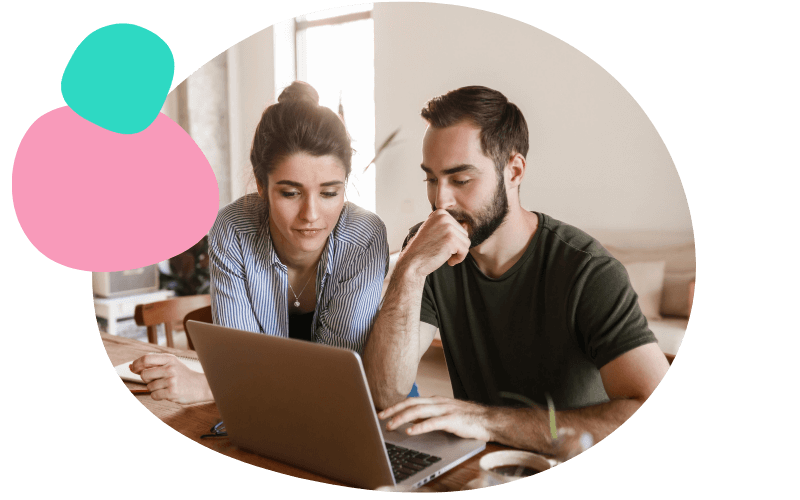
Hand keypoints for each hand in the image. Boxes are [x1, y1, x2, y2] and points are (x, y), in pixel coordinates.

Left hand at [129, 353, 212, 403]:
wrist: (200, 386)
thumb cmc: (184, 375)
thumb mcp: (172, 364)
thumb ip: (154, 364)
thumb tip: (131, 366)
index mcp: (170, 359)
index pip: (146, 359)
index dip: (136, 364)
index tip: (133, 368)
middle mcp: (170, 368)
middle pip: (144, 374)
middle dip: (145, 379)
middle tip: (154, 380)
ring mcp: (171, 381)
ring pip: (149, 387)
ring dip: (154, 388)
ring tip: (165, 386)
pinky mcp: (172, 392)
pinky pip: (154, 395)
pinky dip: (157, 395)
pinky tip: (166, 392)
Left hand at [378, 396, 492, 441]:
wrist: (488, 420)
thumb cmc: (467, 419)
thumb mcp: (445, 415)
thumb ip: (429, 416)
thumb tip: (412, 422)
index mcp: (436, 401)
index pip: (411, 401)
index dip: (395, 406)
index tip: (383, 412)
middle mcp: (438, 402)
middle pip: (411, 404)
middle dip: (393, 410)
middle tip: (380, 418)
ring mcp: (445, 410)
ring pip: (418, 412)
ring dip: (402, 418)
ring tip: (391, 426)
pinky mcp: (452, 420)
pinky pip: (433, 422)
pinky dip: (419, 427)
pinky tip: (410, 432)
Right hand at [400, 210, 470, 277]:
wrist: (412, 262)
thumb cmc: (424, 249)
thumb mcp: (434, 231)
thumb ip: (448, 226)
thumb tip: (467, 225)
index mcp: (440, 213)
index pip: (457, 227)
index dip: (451, 240)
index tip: (440, 245)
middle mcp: (444, 217)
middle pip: (464, 233)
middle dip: (456, 246)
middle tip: (442, 252)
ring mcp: (448, 227)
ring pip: (466, 242)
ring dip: (458, 252)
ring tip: (445, 256)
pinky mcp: (451, 239)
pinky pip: (465, 250)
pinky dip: (459, 258)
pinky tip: (448, 261)